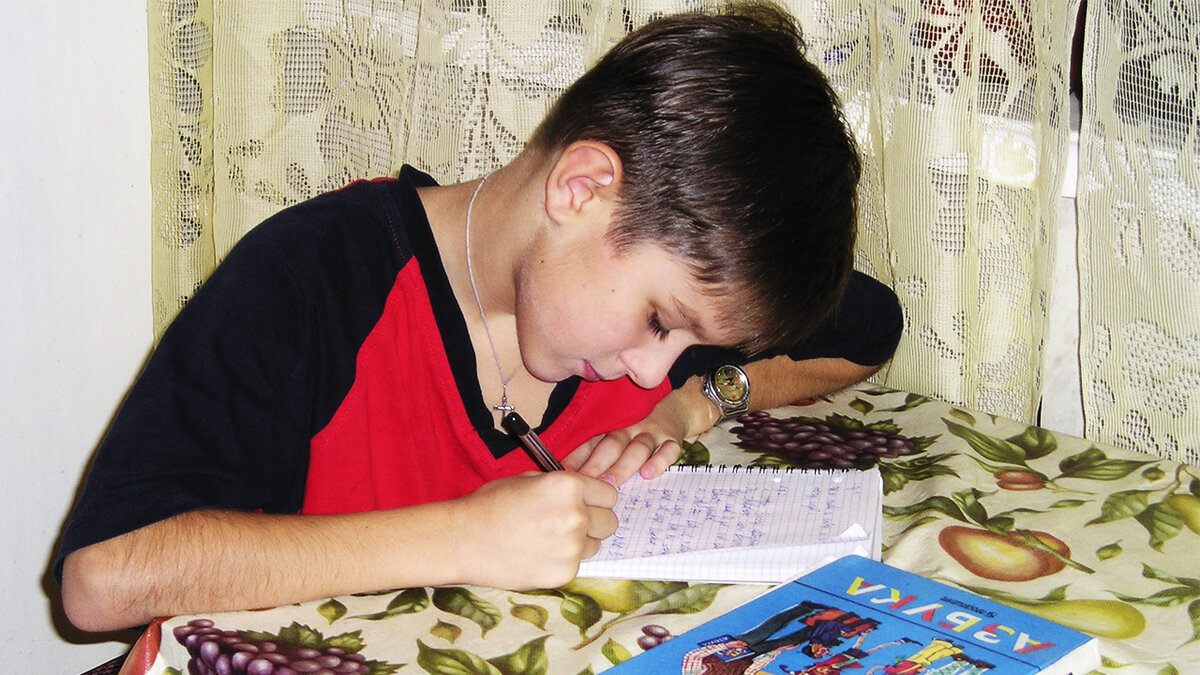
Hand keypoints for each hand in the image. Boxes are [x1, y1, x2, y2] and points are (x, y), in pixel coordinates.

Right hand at [453, 471, 617, 588]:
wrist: (462, 541)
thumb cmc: (491, 505)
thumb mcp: (529, 480)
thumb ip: (563, 487)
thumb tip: (587, 494)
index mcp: (569, 487)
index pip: (609, 495)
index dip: (596, 499)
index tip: (585, 503)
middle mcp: (576, 516)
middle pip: (610, 522)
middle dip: (594, 521)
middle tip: (567, 522)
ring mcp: (572, 548)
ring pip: (596, 545)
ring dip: (580, 542)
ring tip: (547, 539)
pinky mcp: (564, 573)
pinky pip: (577, 564)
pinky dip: (563, 561)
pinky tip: (537, 554)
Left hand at [565, 375, 716, 484]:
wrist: (675, 407)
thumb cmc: (635, 424)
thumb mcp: (613, 428)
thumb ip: (591, 446)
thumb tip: (562, 469)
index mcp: (611, 425)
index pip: (592, 440)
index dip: (578, 456)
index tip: (566, 473)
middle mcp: (629, 426)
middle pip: (613, 444)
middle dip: (598, 463)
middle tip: (587, 482)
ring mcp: (652, 433)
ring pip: (638, 448)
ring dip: (624, 465)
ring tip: (612, 483)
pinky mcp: (672, 439)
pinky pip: (669, 449)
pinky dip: (660, 461)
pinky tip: (649, 474)